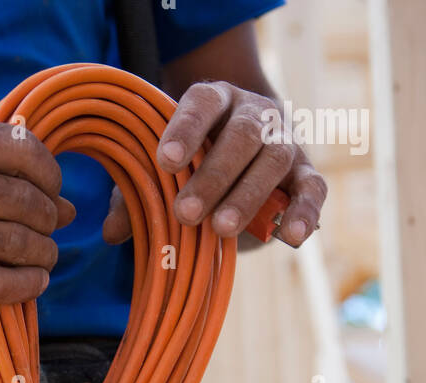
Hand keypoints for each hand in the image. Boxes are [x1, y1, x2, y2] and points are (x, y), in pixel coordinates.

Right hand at [0, 122, 75, 302]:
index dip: (50, 174)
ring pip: (14, 243)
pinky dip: (26, 285)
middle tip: (50, 232)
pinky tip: (35, 282)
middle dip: (48, 220)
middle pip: (22, 201)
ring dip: (43, 254)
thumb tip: (69, 207)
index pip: (20, 150)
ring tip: (44, 257)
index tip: (52, 192)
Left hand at [102, 81, 326, 249]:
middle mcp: (254, 114)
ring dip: (247, 195)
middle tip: (187, 212)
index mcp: (215, 101)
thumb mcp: (160, 176)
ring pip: (273, 160)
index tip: (166, 162)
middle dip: (214, 174)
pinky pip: (312, 189)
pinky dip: (304, 212)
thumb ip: (137, 195)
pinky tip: (291, 238)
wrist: (244, 163)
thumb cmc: (192, 166)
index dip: (185, 129)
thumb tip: (112, 231)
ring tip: (221, 230)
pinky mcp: (306, 173)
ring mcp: (284, 142)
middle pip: (242, 134)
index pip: (202, 102)